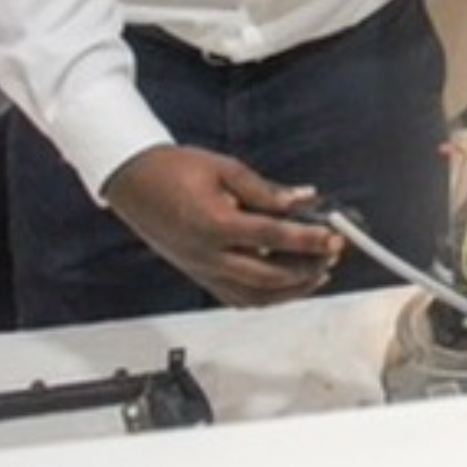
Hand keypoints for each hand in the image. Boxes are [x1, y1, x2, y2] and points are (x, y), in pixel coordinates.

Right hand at [102, 144, 344, 307]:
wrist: (133, 181)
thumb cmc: (173, 170)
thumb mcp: (225, 168)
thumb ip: (266, 189)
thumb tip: (303, 198)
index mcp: (214, 224)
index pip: (273, 237)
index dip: (309, 239)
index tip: (334, 236)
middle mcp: (207, 255)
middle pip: (268, 277)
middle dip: (307, 268)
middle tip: (333, 254)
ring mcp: (202, 270)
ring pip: (254, 297)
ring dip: (291, 291)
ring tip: (317, 273)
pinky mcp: (199, 276)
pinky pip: (237, 298)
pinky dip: (266, 298)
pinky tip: (285, 285)